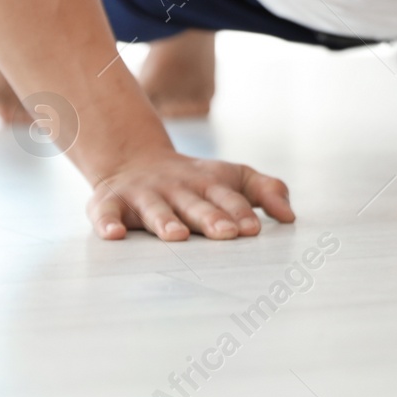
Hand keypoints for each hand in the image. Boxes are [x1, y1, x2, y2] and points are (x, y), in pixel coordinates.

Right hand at [86, 151, 294, 239]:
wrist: (135, 160)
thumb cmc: (197, 180)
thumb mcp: (234, 178)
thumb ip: (267, 191)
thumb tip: (290, 217)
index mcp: (209, 184)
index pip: (228, 198)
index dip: (240, 212)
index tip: (253, 229)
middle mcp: (177, 188)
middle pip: (196, 204)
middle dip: (212, 218)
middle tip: (227, 234)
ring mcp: (144, 195)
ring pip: (156, 210)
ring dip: (166, 222)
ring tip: (176, 237)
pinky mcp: (110, 202)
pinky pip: (105, 213)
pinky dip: (107, 223)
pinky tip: (114, 236)